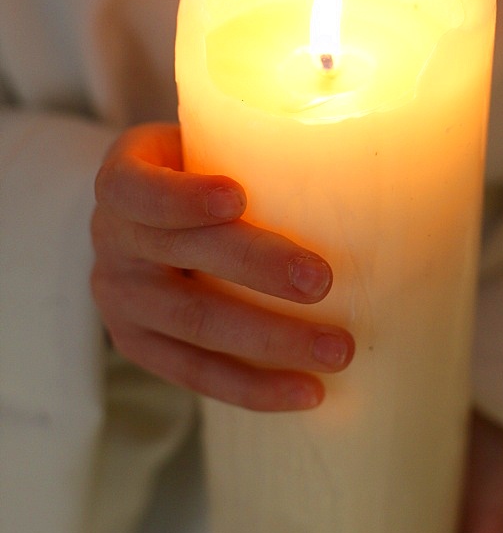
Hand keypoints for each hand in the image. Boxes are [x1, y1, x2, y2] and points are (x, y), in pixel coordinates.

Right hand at [91, 123, 354, 411]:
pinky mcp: (137, 344)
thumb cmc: (194, 171)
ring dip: (271, 341)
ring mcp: (120, 299)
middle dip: (257, 269)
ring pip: (195, 324)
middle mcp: (111, 240)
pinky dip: (255, 387)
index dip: (184, 197)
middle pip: (183, 257)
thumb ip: (253, 144)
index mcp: (121, 181)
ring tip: (336, 350)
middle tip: (322, 281)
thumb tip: (361, 162)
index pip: (139, 189)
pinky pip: (196, 373)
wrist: (141, 218)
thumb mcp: (202, 141)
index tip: (238, 198)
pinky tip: (308, 391)